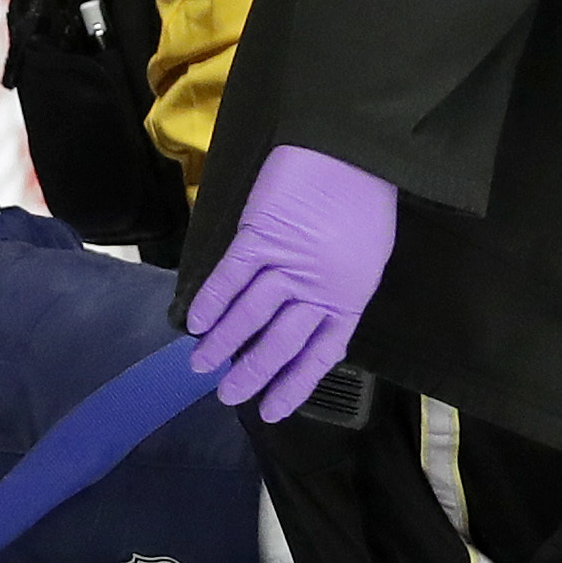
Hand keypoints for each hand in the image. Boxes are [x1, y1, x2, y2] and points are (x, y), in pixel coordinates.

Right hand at [185, 144, 396, 419]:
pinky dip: (211, 301)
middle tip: (226, 396)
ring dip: (221, 344)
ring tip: (200, 365)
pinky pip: (230, 277)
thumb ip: (337, 292)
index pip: (318, 356)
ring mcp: (286, 263)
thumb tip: (307, 318)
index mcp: (348, 300)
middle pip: (278, 343)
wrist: (353, 151)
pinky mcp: (260, 235)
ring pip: (248, 315)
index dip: (292, 385)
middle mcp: (317, 290)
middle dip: (250, 374)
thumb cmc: (365, 201)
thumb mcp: (366, 258)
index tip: (270, 411)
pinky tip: (195, 322)